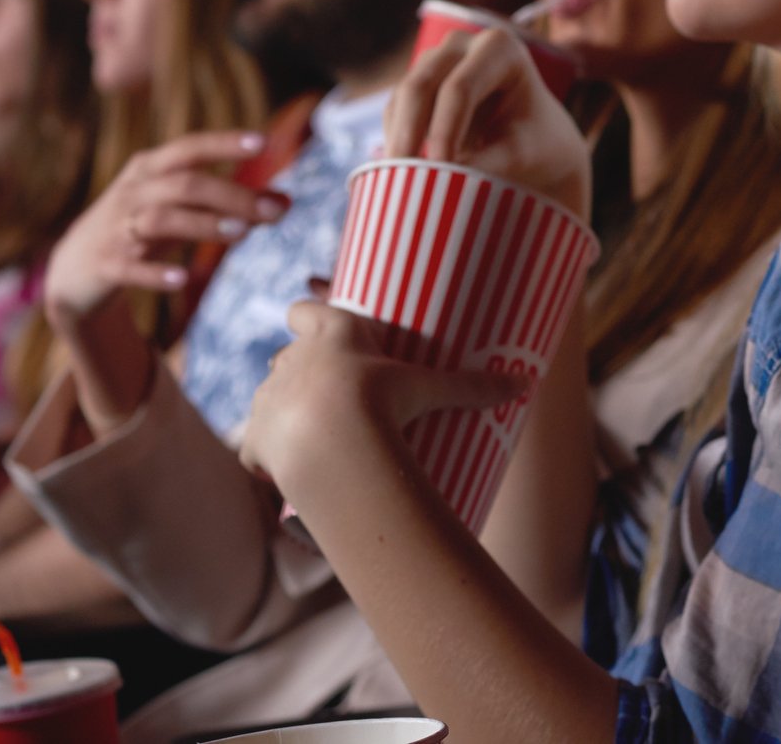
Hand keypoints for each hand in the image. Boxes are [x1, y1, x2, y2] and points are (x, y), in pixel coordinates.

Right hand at [43, 130, 283, 326]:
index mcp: (149, 169)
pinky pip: (131, 267)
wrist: (73, 270)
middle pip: (186, 184)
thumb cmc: (138, 229)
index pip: (189, 147)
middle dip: (233, 195)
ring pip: (162, 218)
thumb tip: (285, 201)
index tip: (263, 142)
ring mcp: (117, 227)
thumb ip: (228, 203)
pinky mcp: (107, 264)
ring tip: (241, 233)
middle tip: (274, 211)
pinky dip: (156, 273)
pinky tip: (183, 280)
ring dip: (203, 224)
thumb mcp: (179, 209)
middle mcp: (133, 192)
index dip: (224, 143)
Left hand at [239, 299, 525, 501]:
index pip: (305, 311)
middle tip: (330, 393)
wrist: (332, 447)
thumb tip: (527, 382)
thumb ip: (475, 386)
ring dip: (283, 412)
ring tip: (310, 435)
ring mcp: (268, 400)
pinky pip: (254, 447)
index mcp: (330, 335)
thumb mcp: (432, 391)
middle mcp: (292, 359)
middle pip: (287, 357)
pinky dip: (264, 457)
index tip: (310, 321)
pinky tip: (279, 468)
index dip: (306, 316)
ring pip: (269, 399)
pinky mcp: (253, 440)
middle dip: (301, 372)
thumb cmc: (384, 405)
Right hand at [384, 26, 589, 222]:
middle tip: (401, 180)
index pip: (460, 89)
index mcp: (500, 49)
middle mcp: (462, 44)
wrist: (539, 143)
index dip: (443, 131)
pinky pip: (396, 112)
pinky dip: (398, 141)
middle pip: (420, 86)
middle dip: (408, 135)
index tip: (439, 172)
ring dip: (399, 141)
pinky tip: (401, 173)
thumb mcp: (520, 154)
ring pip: (402, 99)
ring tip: (399, 184)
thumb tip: (436, 179)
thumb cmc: (538, 144)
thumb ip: (482, 164)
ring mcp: (436, 60)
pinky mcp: (419, 83)